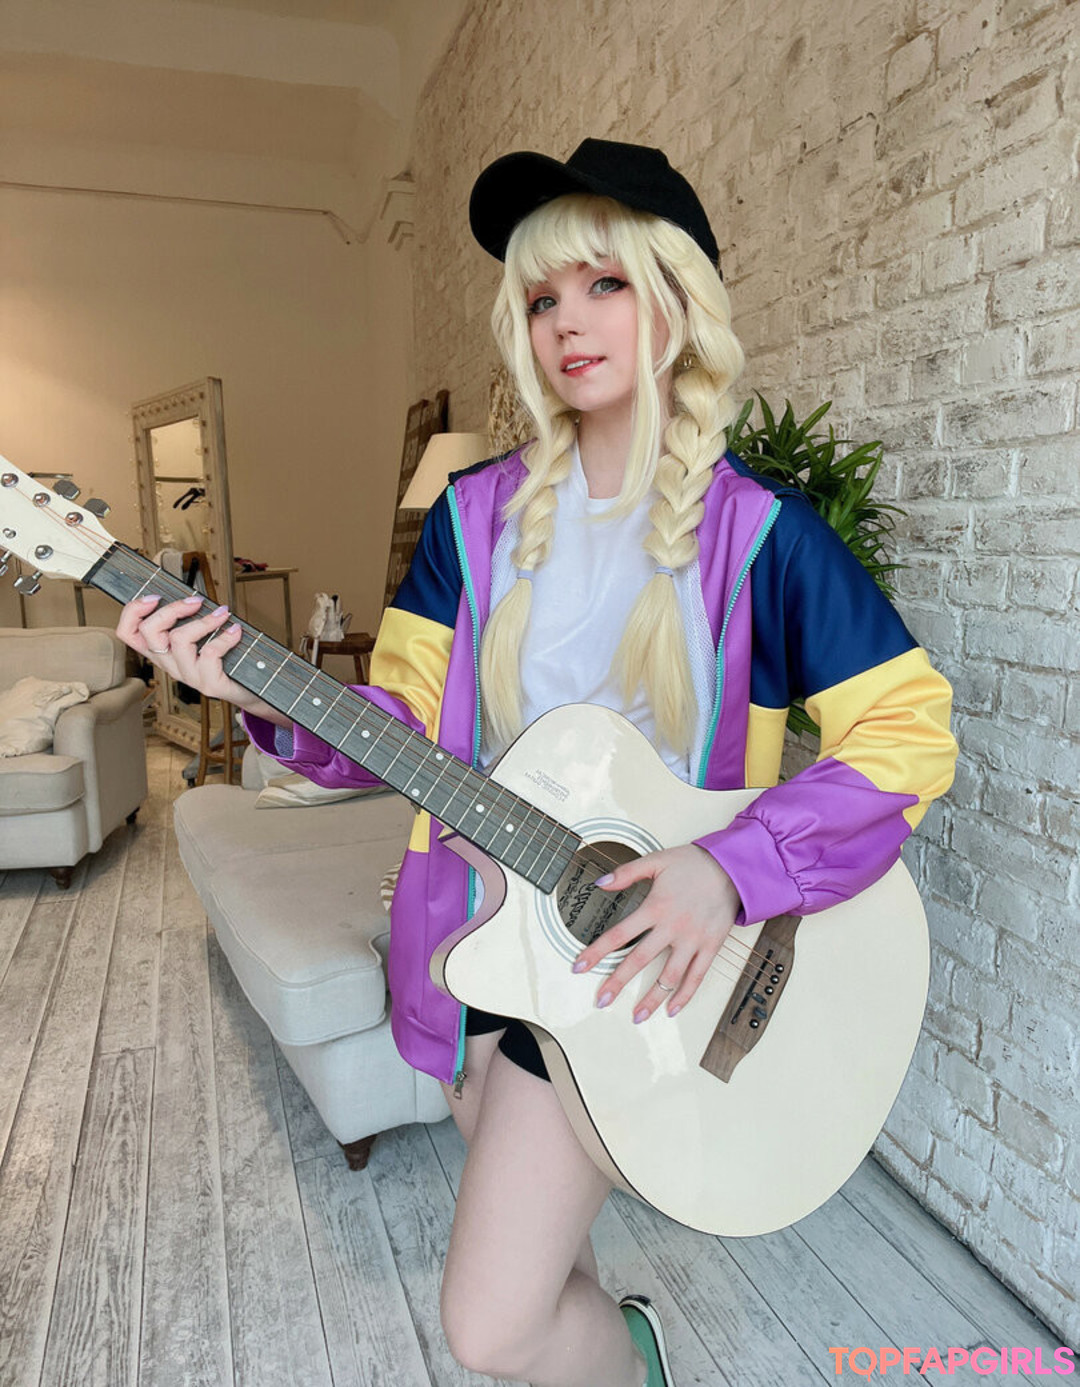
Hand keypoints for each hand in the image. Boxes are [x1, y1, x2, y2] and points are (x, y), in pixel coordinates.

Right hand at [116, 592, 255, 708]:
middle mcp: (169, 664)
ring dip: (203, 621)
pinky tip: (235, 631)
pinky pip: (209, 653)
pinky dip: (225, 637)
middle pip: (149, 631)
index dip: (132, 612)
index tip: (153, 597)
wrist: (249, 690)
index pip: (128, 633)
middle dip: (171, 609)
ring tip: (222, 614)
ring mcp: (188, 676)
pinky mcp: (209, 684)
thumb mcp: (201, 635)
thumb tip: (191, 596)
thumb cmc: (226, 659)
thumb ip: (190, 619)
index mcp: (162, 651)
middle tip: (195, 601)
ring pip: (179, 639)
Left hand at [571, 845, 740, 1021]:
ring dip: (652, 998)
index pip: (619, 934)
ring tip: (637, 1016)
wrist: (733, 868)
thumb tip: (600, 882)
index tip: (580, 966)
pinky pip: (697, 976)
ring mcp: (693, 940)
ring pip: (669, 976)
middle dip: (618, 982)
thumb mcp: (656, 861)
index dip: (597, 951)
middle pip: (639, 960)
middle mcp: (673, 927)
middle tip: (602, 1000)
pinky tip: (672, 1010)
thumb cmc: (695, 864)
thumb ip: (627, 872)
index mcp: (656, 907)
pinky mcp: (710, 947)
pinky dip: (685, 996)